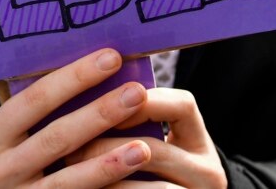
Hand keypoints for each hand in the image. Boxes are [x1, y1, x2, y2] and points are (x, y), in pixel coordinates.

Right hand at [0, 48, 153, 187]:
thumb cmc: (7, 160)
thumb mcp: (4, 136)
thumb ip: (32, 110)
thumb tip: (85, 62)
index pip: (35, 100)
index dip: (74, 78)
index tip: (112, 57)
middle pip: (56, 138)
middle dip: (100, 113)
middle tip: (137, 93)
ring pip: (68, 179)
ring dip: (109, 161)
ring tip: (145, 146)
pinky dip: (106, 188)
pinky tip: (132, 179)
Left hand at [68, 88, 226, 188]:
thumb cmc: (153, 174)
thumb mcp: (158, 148)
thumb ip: (134, 127)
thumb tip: (78, 97)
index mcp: (197, 141)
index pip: (182, 106)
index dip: (144, 103)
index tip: (107, 104)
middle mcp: (206, 170)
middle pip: (157, 150)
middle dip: (107, 147)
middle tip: (69, 147)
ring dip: (106, 179)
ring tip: (71, 174)